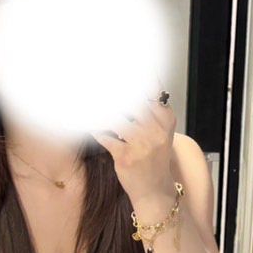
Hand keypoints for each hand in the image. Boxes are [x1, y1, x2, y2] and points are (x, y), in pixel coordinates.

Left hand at [91, 85, 176, 208]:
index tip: (120, 60)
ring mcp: (141, 143)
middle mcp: (155, 129)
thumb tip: (132, 82)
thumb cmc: (154, 158)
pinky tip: (88, 123)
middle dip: (113, 89)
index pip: (150, 89)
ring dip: (100, 109)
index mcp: (165, 119)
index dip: (135, 74)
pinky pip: (104, 135)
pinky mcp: (125, 156)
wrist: (156, 192)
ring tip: (87, 101)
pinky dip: (94, 129)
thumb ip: (150, 108)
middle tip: (94, 80)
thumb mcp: (160, 131)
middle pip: (131, 99)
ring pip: (115, 116)